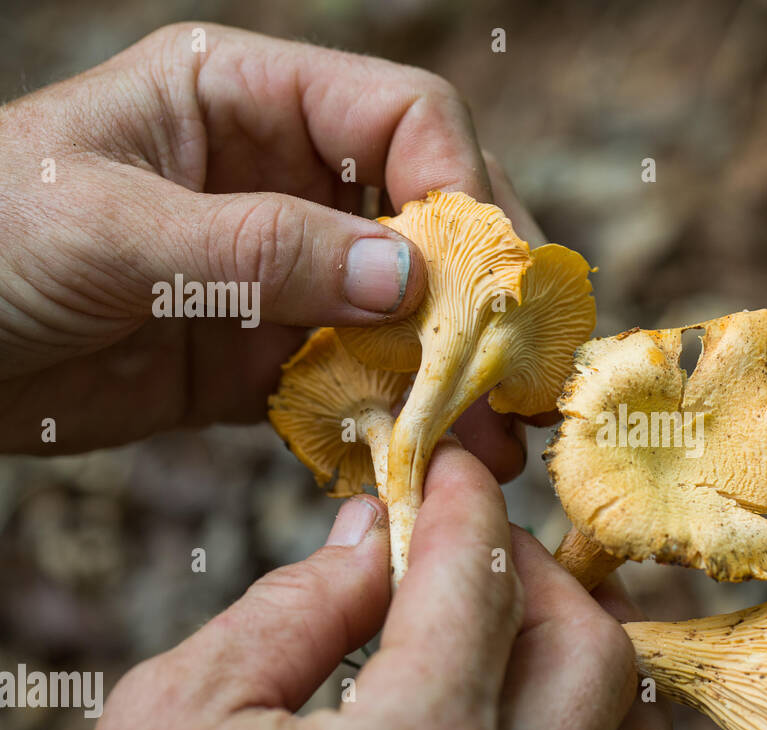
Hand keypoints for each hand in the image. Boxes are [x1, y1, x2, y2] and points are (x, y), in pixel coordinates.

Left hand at [0, 22, 542, 476]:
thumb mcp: (112, 227)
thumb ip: (260, 246)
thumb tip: (407, 278)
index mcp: (248, 100)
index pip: (404, 117)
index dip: (460, 185)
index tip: (483, 277)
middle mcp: (282, 180)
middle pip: (425, 219)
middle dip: (478, 292)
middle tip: (521, 367)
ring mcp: (280, 274)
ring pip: (402, 315)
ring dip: (450, 375)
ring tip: (490, 445)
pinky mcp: (261, 358)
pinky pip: (350, 383)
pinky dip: (389, 421)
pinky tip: (419, 459)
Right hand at [12, 439, 678, 729]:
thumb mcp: (182, 713)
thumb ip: (300, 606)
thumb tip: (381, 528)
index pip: (478, 581)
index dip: (465, 501)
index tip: (449, 466)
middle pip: (590, 649)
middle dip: (535, 571)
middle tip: (472, 548)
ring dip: (593, 660)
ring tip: (522, 626)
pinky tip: (544, 720)